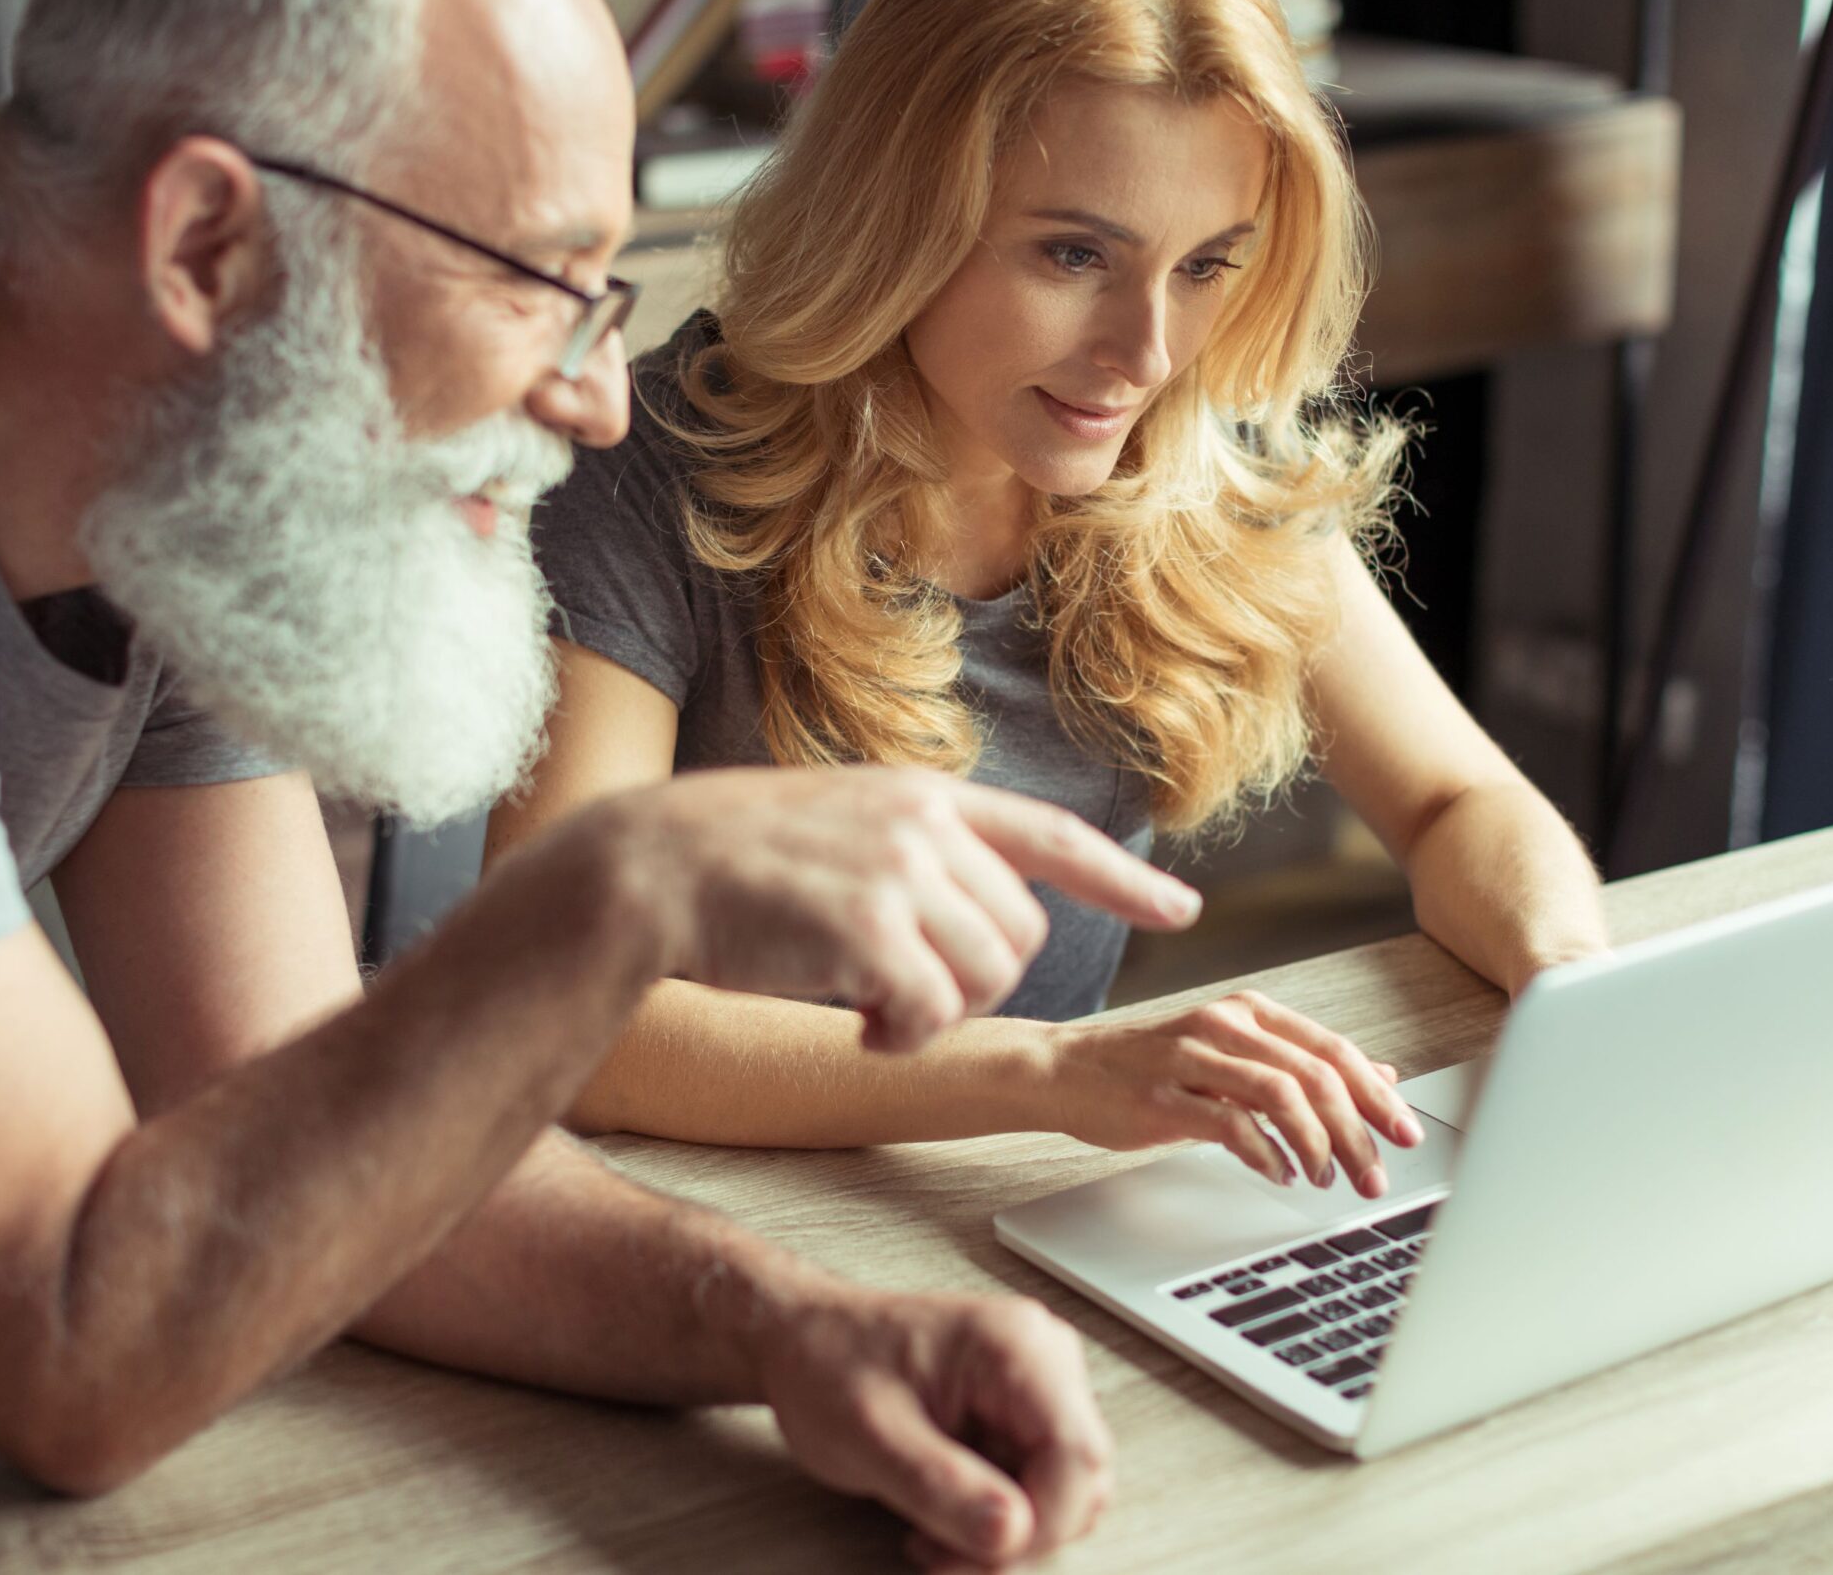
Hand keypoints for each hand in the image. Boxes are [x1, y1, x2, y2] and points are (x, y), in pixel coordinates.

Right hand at [588, 766, 1200, 1053]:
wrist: (652, 866)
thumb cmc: (734, 862)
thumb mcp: (843, 822)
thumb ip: (915, 849)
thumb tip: (979, 907)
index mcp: (926, 796)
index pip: (1052, 837)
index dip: (1121, 881)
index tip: (1180, 911)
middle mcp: (926, 825)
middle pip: (1022, 938)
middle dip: (978, 983)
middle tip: (904, 990)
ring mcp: (900, 872)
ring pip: (987, 979)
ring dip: (938, 1014)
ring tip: (871, 1003)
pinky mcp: (869, 929)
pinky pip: (932, 1013)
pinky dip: (901, 1036)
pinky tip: (854, 1023)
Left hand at [758, 1284, 1112, 1570]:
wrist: (802, 1342)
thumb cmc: (827, 1365)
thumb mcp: (871, 1436)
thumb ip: (941, 1486)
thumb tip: (1012, 1532)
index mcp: (1015, 1346)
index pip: (1078, 1455)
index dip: (1044, 1523)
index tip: (984, 1554)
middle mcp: (1042, 1360)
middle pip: (1080, 1481)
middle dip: (1019, 1538)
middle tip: (944, 1557)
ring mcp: (1036, 1388)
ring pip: (1064, 1495)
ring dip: (1004, 1536)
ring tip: (933, 1536)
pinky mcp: (1020, 1416)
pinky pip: (1036, 1488)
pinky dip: (993, 1521)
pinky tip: (940, 1517)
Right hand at [1041, 990, 1421, 1194]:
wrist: (1065, 1070)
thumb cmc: (1151, 1068)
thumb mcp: (1234, 1057)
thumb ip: (1301, 1065)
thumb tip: (1380, 1077)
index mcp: (1250, 1012)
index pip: (1333, 1051)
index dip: (1377, 1096)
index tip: (1406, 1134)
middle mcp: (1226, 1025)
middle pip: (1316, 1075)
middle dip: (1357, 1131)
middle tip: (1375, 1174)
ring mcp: (1192, 1057)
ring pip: (1281, 1095)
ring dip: (1316, 1145)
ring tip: (1326, 1179)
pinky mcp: (1164, 1094)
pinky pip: (1230, 1124)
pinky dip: (1265, 1153)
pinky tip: (1278, 1173)